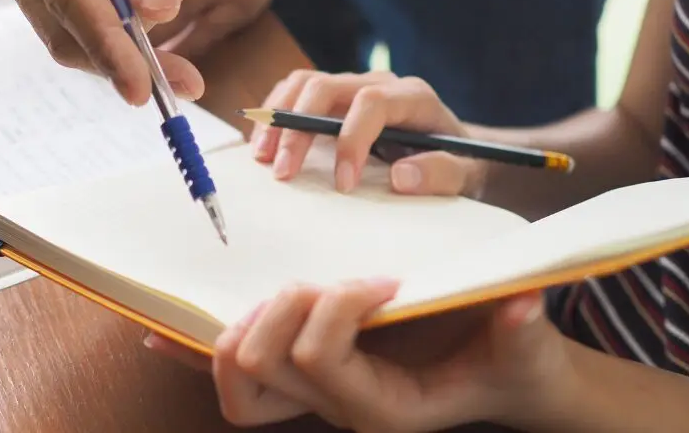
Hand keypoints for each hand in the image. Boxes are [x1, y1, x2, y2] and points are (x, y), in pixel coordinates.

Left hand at [146, 280, 567, 429]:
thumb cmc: (513, 364)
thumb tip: (522, 304)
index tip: (384, 280)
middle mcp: (335, 409)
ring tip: (286, 291)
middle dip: (283, 308)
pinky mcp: (302, 380)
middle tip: (332, 283)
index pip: (317, 354)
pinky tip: (161, 335)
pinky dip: (197, 351)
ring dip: (243, 325)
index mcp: (381, 409)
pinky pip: (232, 376)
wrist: (507, 384)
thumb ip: (524, 330)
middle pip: (255, 366)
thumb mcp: (526, 349)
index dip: (339, 305)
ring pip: (233, 381)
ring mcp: (312, 399)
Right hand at [249, 70, 488, 197]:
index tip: (343, 184)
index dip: (351, 140)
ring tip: (261, 157)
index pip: (371, 102)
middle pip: (326, 87)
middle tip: (282, 172)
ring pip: (303, 84)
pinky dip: (275, 116)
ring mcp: (354, 88)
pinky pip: (296, 94)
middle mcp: (379, 84)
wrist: (459, 151)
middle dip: (297, 128)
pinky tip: (264, 146)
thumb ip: (442, 174)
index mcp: (413, 96)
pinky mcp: (335, 101)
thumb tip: (402, 176)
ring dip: (276, 118)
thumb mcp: (466, 174)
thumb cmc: (461, 163)